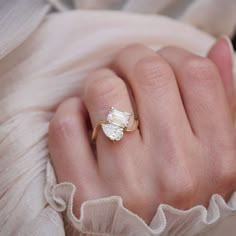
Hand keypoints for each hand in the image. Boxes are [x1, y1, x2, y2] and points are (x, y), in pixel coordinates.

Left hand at [48, 37, 235, 223]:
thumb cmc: (182, 193)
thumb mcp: (216, 152)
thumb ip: (222, 100)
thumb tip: (219, 47)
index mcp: (218, 158)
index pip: (197, 72)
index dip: (173, 56)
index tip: (159, 63)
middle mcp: (176, 171)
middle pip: (149, 72)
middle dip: (131, 58)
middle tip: (125, 69)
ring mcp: (128, 185)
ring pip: (103, 91)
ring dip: (100, 81)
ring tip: (104, 95)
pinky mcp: (84, 196)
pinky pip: (65, 127)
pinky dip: (70, 111)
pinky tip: (82, 120)